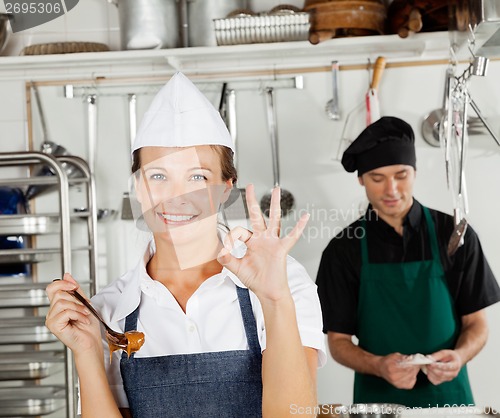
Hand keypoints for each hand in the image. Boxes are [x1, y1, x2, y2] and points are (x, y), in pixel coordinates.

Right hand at [45, 273, 102, 358]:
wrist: (90, 342)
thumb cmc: (88, 327)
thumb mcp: (84, 302)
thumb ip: (75, 289)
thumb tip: (67, 275)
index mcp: (58, 306)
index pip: (52, 287)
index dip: (63, 283)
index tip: (75, 287)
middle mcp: (52, 312)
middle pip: (58, 293)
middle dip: (76, 299)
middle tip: (84, 307)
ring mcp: (51, 319)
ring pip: (62, 302)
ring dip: (79, 308)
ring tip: (84, 315)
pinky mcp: (54, 326)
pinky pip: (65, 312)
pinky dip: (78, 314)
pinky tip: (82, 320)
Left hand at [217, 184, 308, 301]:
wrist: (268, 292)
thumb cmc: (255, 280)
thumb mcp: (237, 268)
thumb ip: (227, 259)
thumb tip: (220, 251)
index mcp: (251, 242)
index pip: (239, 231)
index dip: (231, 238)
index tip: (227, 248)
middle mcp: (262, 239)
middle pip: (257, 215)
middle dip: (252, 201)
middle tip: (250, 186)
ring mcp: (273, 242)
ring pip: (274, 219)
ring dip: (274, 204)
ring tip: (276, 190)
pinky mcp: (281, 249)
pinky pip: (292, 236)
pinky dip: (299, 227)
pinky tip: (305, 216)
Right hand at [378, 353, 419, 388]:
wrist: (380, 368)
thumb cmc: (387, 361)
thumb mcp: (393, 356)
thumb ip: (402, 357)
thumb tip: (411, 358)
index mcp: (392, 369)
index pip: (406, 368)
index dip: (413, 365)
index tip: (416, 361)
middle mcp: (394, 378)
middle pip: (409, 374)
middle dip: (415, 368)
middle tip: (417, 364)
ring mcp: (397, 383)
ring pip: (411, 379)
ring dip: (414, 373)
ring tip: (414, 368)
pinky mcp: (399, 386)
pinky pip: (410, 384)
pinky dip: (413, 379)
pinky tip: (411, 375)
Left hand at [426, 349, 462, 384]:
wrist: (455, 361)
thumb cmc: (449, 356)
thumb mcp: (445, 352)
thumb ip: (437, 355)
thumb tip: (428, 358)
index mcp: (456, 365)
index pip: (447, 367)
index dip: (438, 366)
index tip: (431, 363)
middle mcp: (454, 373)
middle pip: (442, 374)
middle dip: (432, 369)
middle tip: (427, 363)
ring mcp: (449, 378)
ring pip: (438, 378)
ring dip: (430, 372)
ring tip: (427, 366)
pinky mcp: (444, 381)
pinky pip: (435, 381)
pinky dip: (430, 377)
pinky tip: (429, 371)